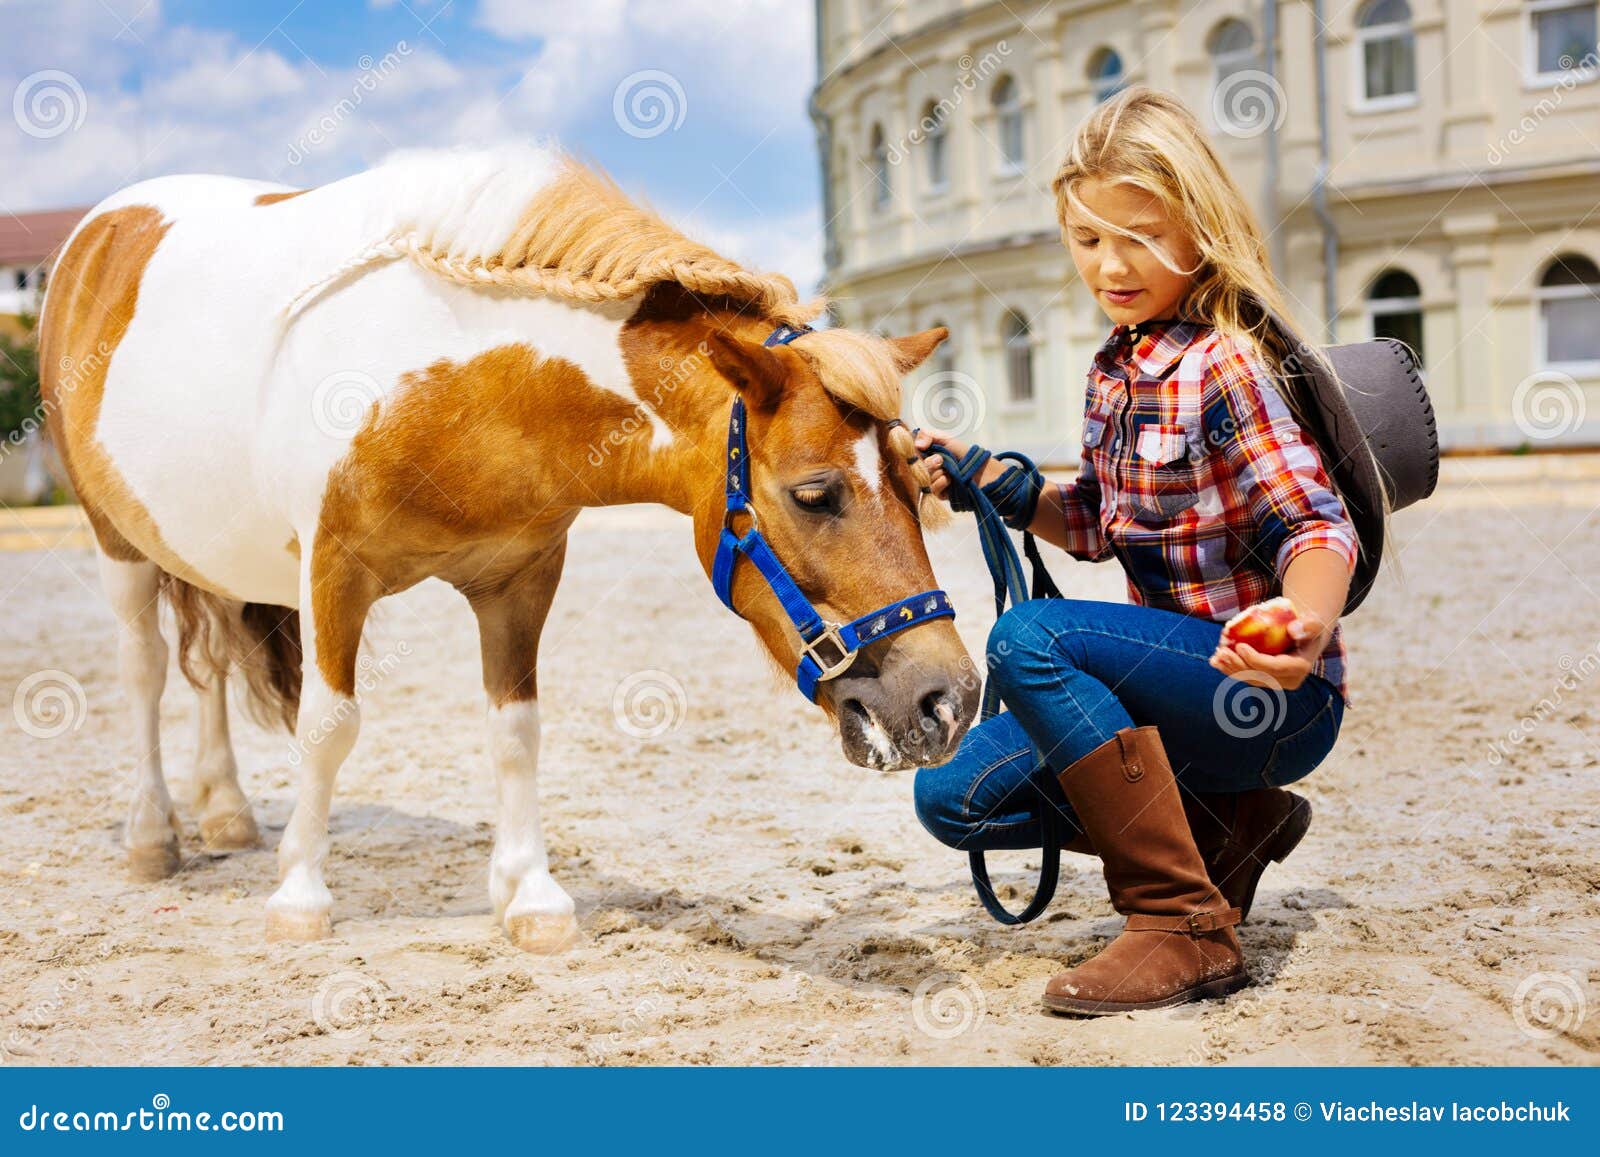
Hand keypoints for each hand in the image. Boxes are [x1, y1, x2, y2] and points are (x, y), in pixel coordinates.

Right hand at [913, 427, 1005, 500]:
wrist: (982, 470)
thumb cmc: (966, 454)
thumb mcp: (947, 440)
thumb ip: (929, 436)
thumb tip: (916, 444)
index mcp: (931, 455)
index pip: (915, 454)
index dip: (917, 452)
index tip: (923, 448)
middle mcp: (932, 469)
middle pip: (918, 468)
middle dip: (929, 463)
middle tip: (941, 460)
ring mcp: (937, 482)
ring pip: (925, 479)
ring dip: (937, 474)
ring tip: (949, 472)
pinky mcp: (943, 494)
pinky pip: (933, 490)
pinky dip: (940, 483)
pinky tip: (949, 480)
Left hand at [1207, 604, 1329, 691]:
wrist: (1304, 635)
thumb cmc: (1307, 625)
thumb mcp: (1312, 622)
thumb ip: (1308, 625)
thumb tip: (1293, 629)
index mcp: (1299, 668)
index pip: (1274, 668)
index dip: (1255, 660)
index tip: (1239, 646)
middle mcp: (1288, 680)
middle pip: (1258, 676)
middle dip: (1238, 666)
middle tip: (1221, 651)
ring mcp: (1276, 682)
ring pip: (1249, 679)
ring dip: (1230, 669)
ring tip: (1216, 657)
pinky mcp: (1265, 679)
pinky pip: (1245, 676)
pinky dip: (1230, 669)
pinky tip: (1216, 662)